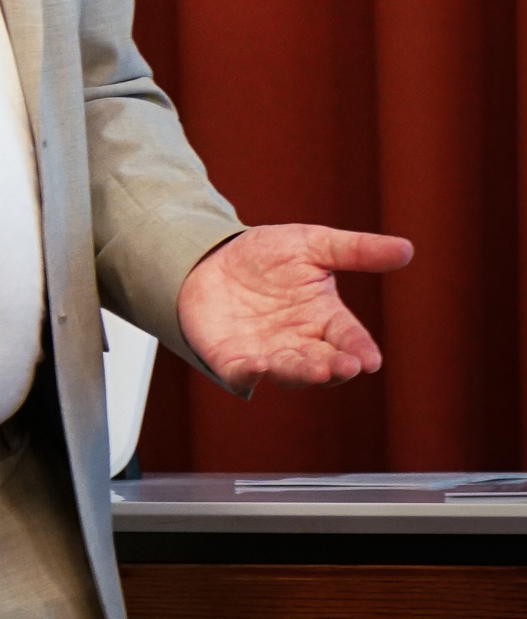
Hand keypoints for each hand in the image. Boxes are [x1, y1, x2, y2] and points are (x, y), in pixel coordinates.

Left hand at [177, 223, 413, 396]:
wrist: (210, 259)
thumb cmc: (267, 256)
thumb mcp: (313, 244)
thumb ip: (357, 250)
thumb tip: (408, 249)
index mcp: (325, 319)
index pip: (349, 339)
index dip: (360, 350)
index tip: (371, 360)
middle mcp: (301, 344)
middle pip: (324, 363)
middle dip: (335, 367)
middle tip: (345, 366)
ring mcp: (268, 355)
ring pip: (290, 373)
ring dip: (302, 373)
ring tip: (316, 370)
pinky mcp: (233, 360)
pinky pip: (243, 373)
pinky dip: (251, 373)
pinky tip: (258, 365)